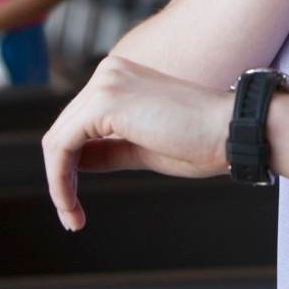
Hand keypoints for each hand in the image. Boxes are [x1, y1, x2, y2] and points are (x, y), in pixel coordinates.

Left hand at [42, 56, 230, 230]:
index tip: (75, 203)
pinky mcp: (105, 101)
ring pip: (58, 140)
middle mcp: (108, 72)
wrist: (230, 130)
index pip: (77, 123)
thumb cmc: (198, 141)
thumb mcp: (142, 147)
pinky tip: (72, 206)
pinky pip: (62, 146)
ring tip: (72, 216)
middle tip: (71, 217)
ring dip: (58, 183)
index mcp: (119, 77)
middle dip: (60, 177)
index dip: (70, 165)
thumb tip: (73, 163)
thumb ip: (107, 149)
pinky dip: (60, 180)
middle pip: (62, 130)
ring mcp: (106, 83)